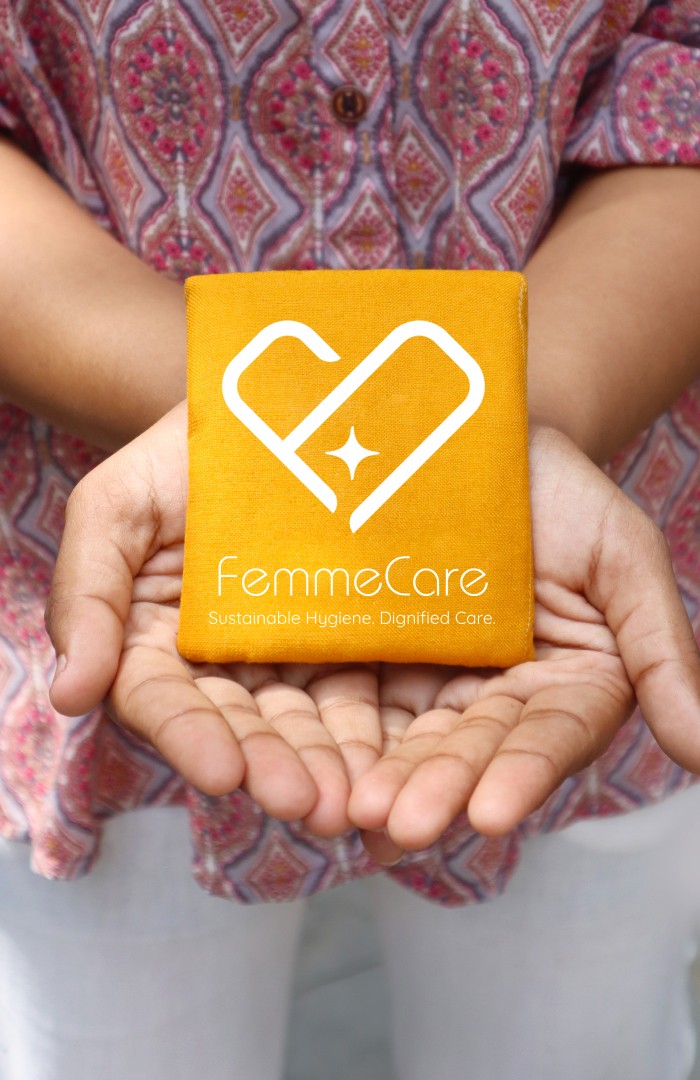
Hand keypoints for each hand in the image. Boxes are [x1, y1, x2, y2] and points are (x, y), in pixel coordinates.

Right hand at [45, 401, 384, 837]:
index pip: (166, 701)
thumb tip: (70, 695)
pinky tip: (403, 759)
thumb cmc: (181, 455)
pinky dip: (382, 728)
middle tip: (311, 805)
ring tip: (359, 799)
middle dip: (276, 767)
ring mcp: (294, 653)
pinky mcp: (354, 639)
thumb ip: (86, 594)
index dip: (192, 738)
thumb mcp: (115, 506)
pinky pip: (370, 688)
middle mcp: (225, 662)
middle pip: (247, 725)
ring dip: (332, 765)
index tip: (223, 773)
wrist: (276, 405)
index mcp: (158, 643)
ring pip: (311, 720)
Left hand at [349, 425, 699, 858]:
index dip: (521, 774)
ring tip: (351, 811)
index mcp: (565, 686)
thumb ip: (660, 651)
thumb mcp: (622, 557)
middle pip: (467, 750)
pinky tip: (308, 764)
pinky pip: (347, 697)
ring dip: (377, 776)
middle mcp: (495, 698)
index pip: (547, 738)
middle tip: (399, 825)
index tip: (491, 812)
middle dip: (435, 788)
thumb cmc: (563, 494)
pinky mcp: (369, 656)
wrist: (474, 433)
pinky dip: (331, 733)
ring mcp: (428, 680)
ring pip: (402, 737)